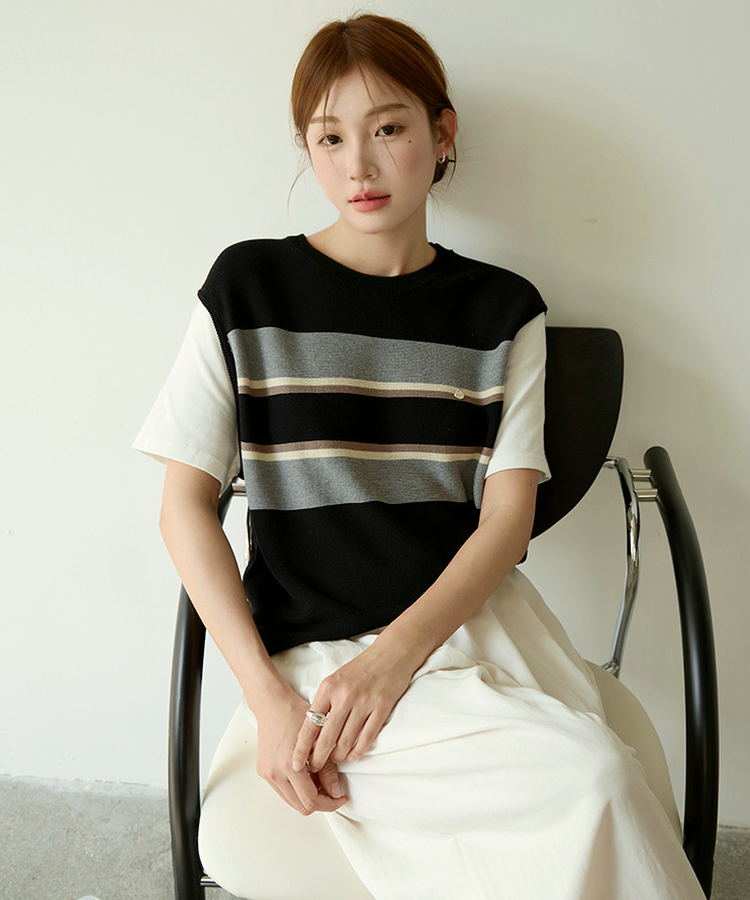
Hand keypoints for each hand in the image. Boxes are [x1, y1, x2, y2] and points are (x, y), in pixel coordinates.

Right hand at [254, 686, 348, 815]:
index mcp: (289, 766)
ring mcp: (267, 774)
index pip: (311, 801)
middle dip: (320, 803)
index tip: (341, 797)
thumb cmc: (295, 714)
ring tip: (321, 781)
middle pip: (301, 806)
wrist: (272, 704)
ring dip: (307, 797)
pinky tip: (307, 775)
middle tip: (334, 792)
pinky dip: (296, 789)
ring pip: (292, 802)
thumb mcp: (319, 739)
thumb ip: (328, 769)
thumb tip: (336, 791)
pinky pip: (283, 791)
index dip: (330, 803)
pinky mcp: (263, 771)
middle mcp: (275, 773)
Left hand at [292, 645, 413, 775]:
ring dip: (339, 756)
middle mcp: (344, 696)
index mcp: (328, 688)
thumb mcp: (335, 680)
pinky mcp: (381, 708)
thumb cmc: (360, 669)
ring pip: (346, 741)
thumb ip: (324, 702)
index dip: (301, 748)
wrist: (390, 654)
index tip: (295, 763)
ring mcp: (364, 702)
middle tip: (315, 769)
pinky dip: (359, 750)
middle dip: (318, 759)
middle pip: (326, 738)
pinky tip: (353, 755)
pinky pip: (367, 738)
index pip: (310, 724)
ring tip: (335, 761)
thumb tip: (312, 731)